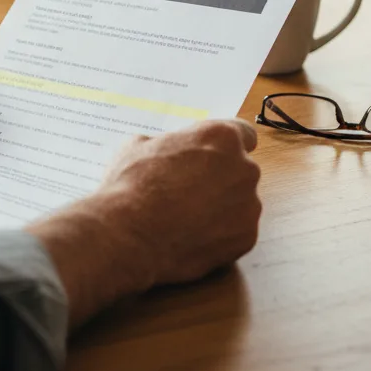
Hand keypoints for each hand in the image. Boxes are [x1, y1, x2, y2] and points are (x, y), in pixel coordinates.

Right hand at [30, 119, 261, 326]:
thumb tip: (158, 147)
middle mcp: (240, 168)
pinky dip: (216, 232)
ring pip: (238, 201)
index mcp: (217, 136)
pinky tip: (186, 234)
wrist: (125, 232)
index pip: (239, 131)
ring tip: (180, 215)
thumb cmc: (125, 184)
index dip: (222, 143)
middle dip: (217, 176)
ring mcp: (245, 206)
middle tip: (186, 187)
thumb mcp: (133, 148)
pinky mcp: (243, 240)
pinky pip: (234, 230)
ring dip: (218, 205)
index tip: (211, 153)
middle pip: (239, 167)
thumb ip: (159, 144)